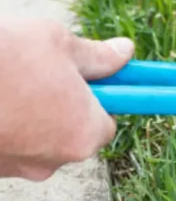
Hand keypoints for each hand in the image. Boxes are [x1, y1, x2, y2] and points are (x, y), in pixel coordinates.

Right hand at [0, 18, 133, 180]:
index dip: (99, 100)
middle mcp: (51, 161)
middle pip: (69, 135)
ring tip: (9, 81)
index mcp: (82, 134)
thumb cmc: (7, 56)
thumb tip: (125, 52)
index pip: (106, 124)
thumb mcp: (61, 45)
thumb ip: (98, 57)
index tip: (94, 83)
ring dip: (28, 115)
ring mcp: (13, 169)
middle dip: (61, 107)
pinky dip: (2, 124)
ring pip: (33, 140)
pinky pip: (3, 143)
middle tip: (44, 74)